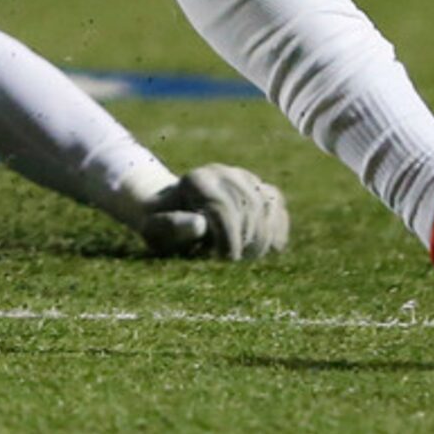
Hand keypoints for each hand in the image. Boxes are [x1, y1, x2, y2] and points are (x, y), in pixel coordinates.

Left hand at [138, 163, 289, 260]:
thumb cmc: (160, 226)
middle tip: (236, 260)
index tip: (226, 260)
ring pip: (267, 203)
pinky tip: (272, 247)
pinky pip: (276, 201)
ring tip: (248, 255)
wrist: (168, 209)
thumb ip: (173, 227)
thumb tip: (199, 224)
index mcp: (195, 181)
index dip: (229, 238)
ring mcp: (238, 176)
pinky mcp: (253, 185)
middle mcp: (219, 172)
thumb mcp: (155, 229)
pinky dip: (278, 225)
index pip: (224, 208)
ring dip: (264, 235)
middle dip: (247, 239)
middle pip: (249, 206)